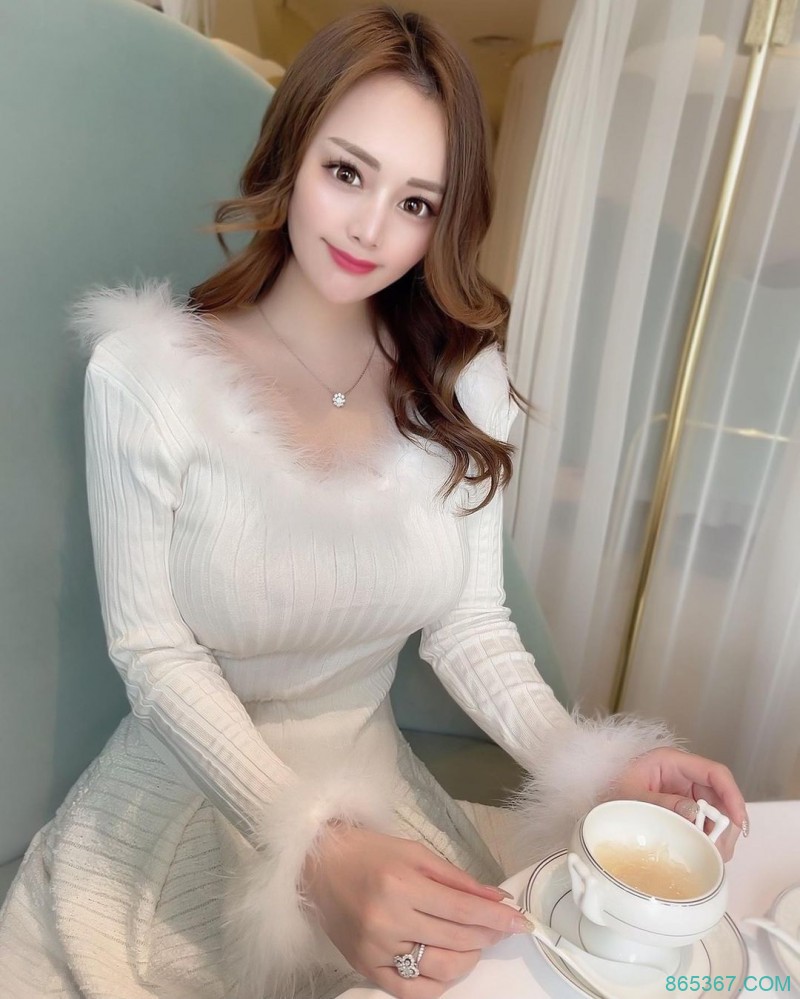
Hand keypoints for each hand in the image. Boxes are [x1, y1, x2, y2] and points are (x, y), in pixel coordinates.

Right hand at [302, 824, 528, 997]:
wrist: (321, 864)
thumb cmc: (370, 852)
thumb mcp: (418, 853)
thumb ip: (459, 880)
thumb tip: (497, 899)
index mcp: (402, 885)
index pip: (464, 910)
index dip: (498, 919)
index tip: (522, 923)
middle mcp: (388, 920)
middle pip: (457, 940)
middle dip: (488, 935)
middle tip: (499, 927)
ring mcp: (376, 949)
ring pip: (440, 970)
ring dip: (468, 959)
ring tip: (473, 942)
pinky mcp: (365, 967)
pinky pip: (411, 992)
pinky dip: (437, 985)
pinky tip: (448, 966)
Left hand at [606, 747, 747, 859]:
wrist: (594, 806)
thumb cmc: (608, 793)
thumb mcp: (632, 797)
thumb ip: (662, 804)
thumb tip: (695, 813)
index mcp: (670, 762)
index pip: (714, 772)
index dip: (732, 795)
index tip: (739, 822)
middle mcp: (681, 775)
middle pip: (719, 796)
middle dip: (725, 823)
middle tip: (720, 850)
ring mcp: (683, 793)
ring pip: (715, 813)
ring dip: (717, 835)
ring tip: (710, 855)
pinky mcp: (681, 810)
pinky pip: (703, 823)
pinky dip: (707, 839)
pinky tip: (702, 852)